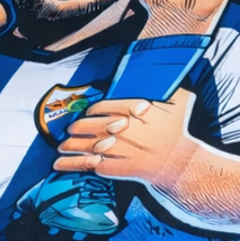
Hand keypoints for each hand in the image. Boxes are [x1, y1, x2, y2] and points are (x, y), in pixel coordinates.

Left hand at [53, 90, 195, 190]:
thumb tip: (161, 72)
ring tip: (60, 148)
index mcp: (130, 110)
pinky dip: (72, 165)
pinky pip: (87, 165)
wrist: (180, 163)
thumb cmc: (179, 131)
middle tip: (69, 129)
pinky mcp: (113, 168)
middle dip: (75, 128)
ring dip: (68, 146)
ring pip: (84, 145)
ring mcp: (114, 149)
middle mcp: (118, 128)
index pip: (102, 107)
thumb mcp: (178, 101)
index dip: (91, 110)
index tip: (87, 113)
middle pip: (88, 126)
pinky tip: (59, 165)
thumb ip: (166, 86)